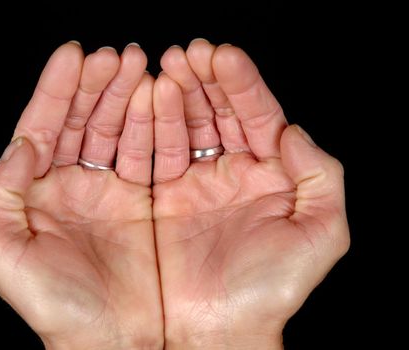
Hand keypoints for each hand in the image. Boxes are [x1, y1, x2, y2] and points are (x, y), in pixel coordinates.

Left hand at [0, 42, 162, 348]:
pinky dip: (150, 124)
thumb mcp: (3, 253)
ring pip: (113, 129)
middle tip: (114, 56)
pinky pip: (144, 152)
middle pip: (79, 120)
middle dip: (95, 85)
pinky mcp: (142, 199)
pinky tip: (154, 98)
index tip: (72, 56)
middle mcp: (69, 186)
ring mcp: (107, 190)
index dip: (55, 90)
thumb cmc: (55, 306)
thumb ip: (0, 193)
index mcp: (34, 194)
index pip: (41, 127)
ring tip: (137, 65)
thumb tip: (21, 144)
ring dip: (123, 96)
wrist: (114, 341)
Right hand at [153, 39, 349, 348]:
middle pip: (219, 112)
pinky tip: (151, 98)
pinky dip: (154, 123)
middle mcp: (233, 173)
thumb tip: (292, 131)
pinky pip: (157, 151)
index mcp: (271, 176)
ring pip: (187, 124)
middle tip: (190, 52)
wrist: (218, 331)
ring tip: (168, 67)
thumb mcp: (321, 234)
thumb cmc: (269, 290)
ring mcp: (195, 182)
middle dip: (205, 79)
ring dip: (178, 93)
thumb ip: (319, 176)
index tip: (223, 56)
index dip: (242, 84)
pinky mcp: (162, 196)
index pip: (257, 115)